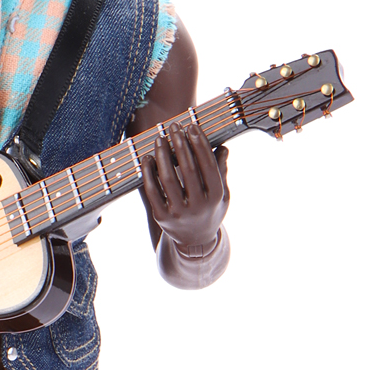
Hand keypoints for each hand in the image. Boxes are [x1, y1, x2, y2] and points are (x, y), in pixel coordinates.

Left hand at [141, 120, 228, 255]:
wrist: (195, 243)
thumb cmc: (210, 212)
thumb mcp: (222, 195)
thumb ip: (221, 172)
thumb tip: (223, 147)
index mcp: (216, 197)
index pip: (208, 165)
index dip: (200, 144)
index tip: (192, 127)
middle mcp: (198, 206)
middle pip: (188, 169)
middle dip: (180, 144)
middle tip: (174, 126)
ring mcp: (179, 213)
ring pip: (167, 179)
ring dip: (162, 155)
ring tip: (160, 138)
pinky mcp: (162, 217)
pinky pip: (152, 191)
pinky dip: (148, 173)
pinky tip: (147, 158)